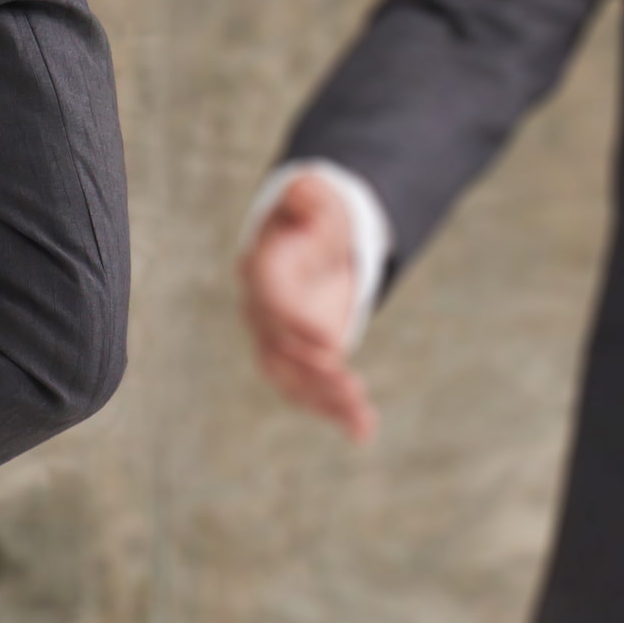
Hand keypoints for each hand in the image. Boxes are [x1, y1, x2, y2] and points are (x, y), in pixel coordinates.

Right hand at [239, 172, 377, 442]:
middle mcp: (260, 308)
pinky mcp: (296, 360)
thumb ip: (308, 195)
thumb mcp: (314, 197)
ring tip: (359, 414)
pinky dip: (333, 413)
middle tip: (347, 382)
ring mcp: (274, 339)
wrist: (308, 243)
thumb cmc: (314, 218)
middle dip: (311, 369)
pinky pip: (307, 391)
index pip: (269, 295)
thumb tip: (304, 191)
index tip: (328, 342)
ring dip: (323, 398)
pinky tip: (363, 431)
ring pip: (289, 377)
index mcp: (263, 266)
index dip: (293, 319)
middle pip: (277, 345)